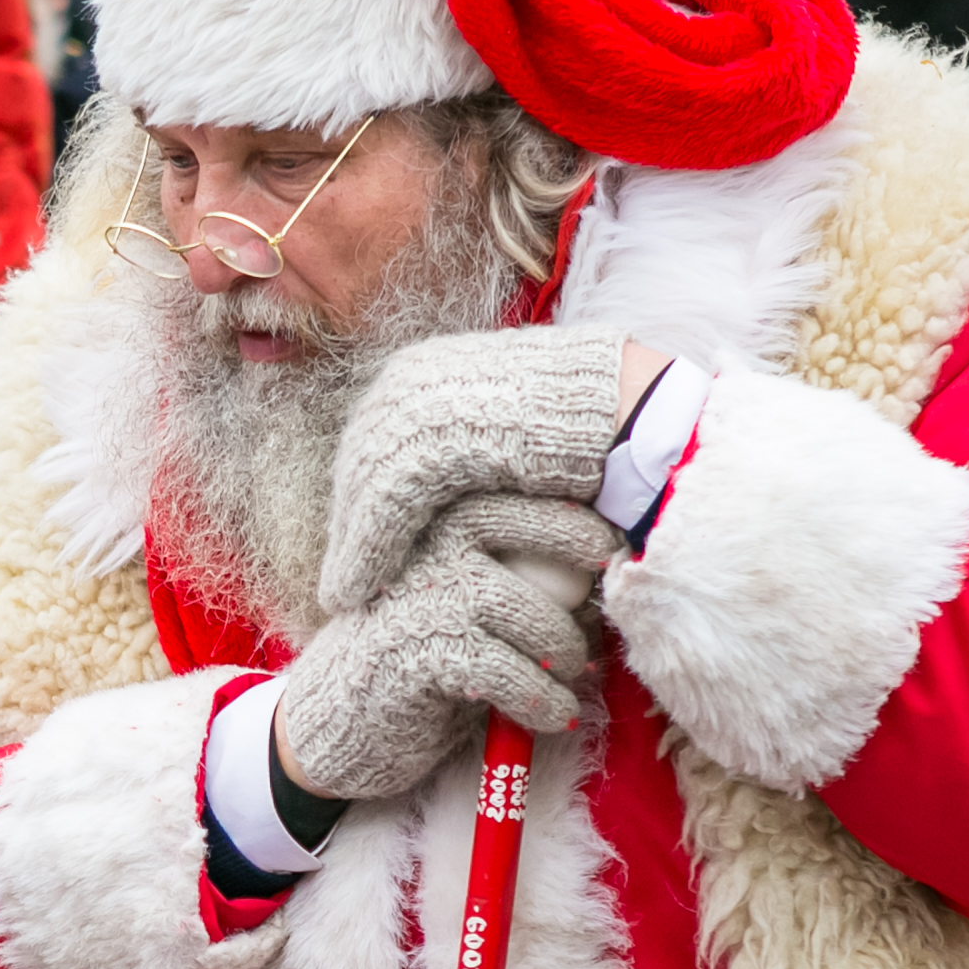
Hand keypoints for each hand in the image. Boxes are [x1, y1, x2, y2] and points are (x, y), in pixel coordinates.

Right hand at [271, 497, 617, 802]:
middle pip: (539, 529)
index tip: (616, 561)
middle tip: (605, 614)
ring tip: (573, 677)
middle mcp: (430, 540)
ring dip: (565, 652)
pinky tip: (554, 714)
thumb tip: (609, 564)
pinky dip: (542, 699)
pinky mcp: (418, 651)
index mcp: (441, 514)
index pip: (529, 491)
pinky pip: (507, 671)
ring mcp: (423, 593)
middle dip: (588, 572)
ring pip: (531, 611)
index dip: (585, 522)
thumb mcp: (461, 599)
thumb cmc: (418, 657)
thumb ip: (512, 570)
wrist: (339, 721)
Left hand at [318, 330, 670, 616]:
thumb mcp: (501, 432)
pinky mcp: (438, 435)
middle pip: (359, 465)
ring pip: (364, 487)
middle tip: (341, 585)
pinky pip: (387, 503)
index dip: (361, 502)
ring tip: (345, 599)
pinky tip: (358, 590)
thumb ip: (461, 449)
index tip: (356, 550)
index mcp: (422, 369)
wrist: (627, 409)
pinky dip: (368, 550)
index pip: (371, 444)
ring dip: (351, 549)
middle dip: (348, 527)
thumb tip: (441, 486)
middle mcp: (409, 377)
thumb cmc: (579, 428)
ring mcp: (420, 401)